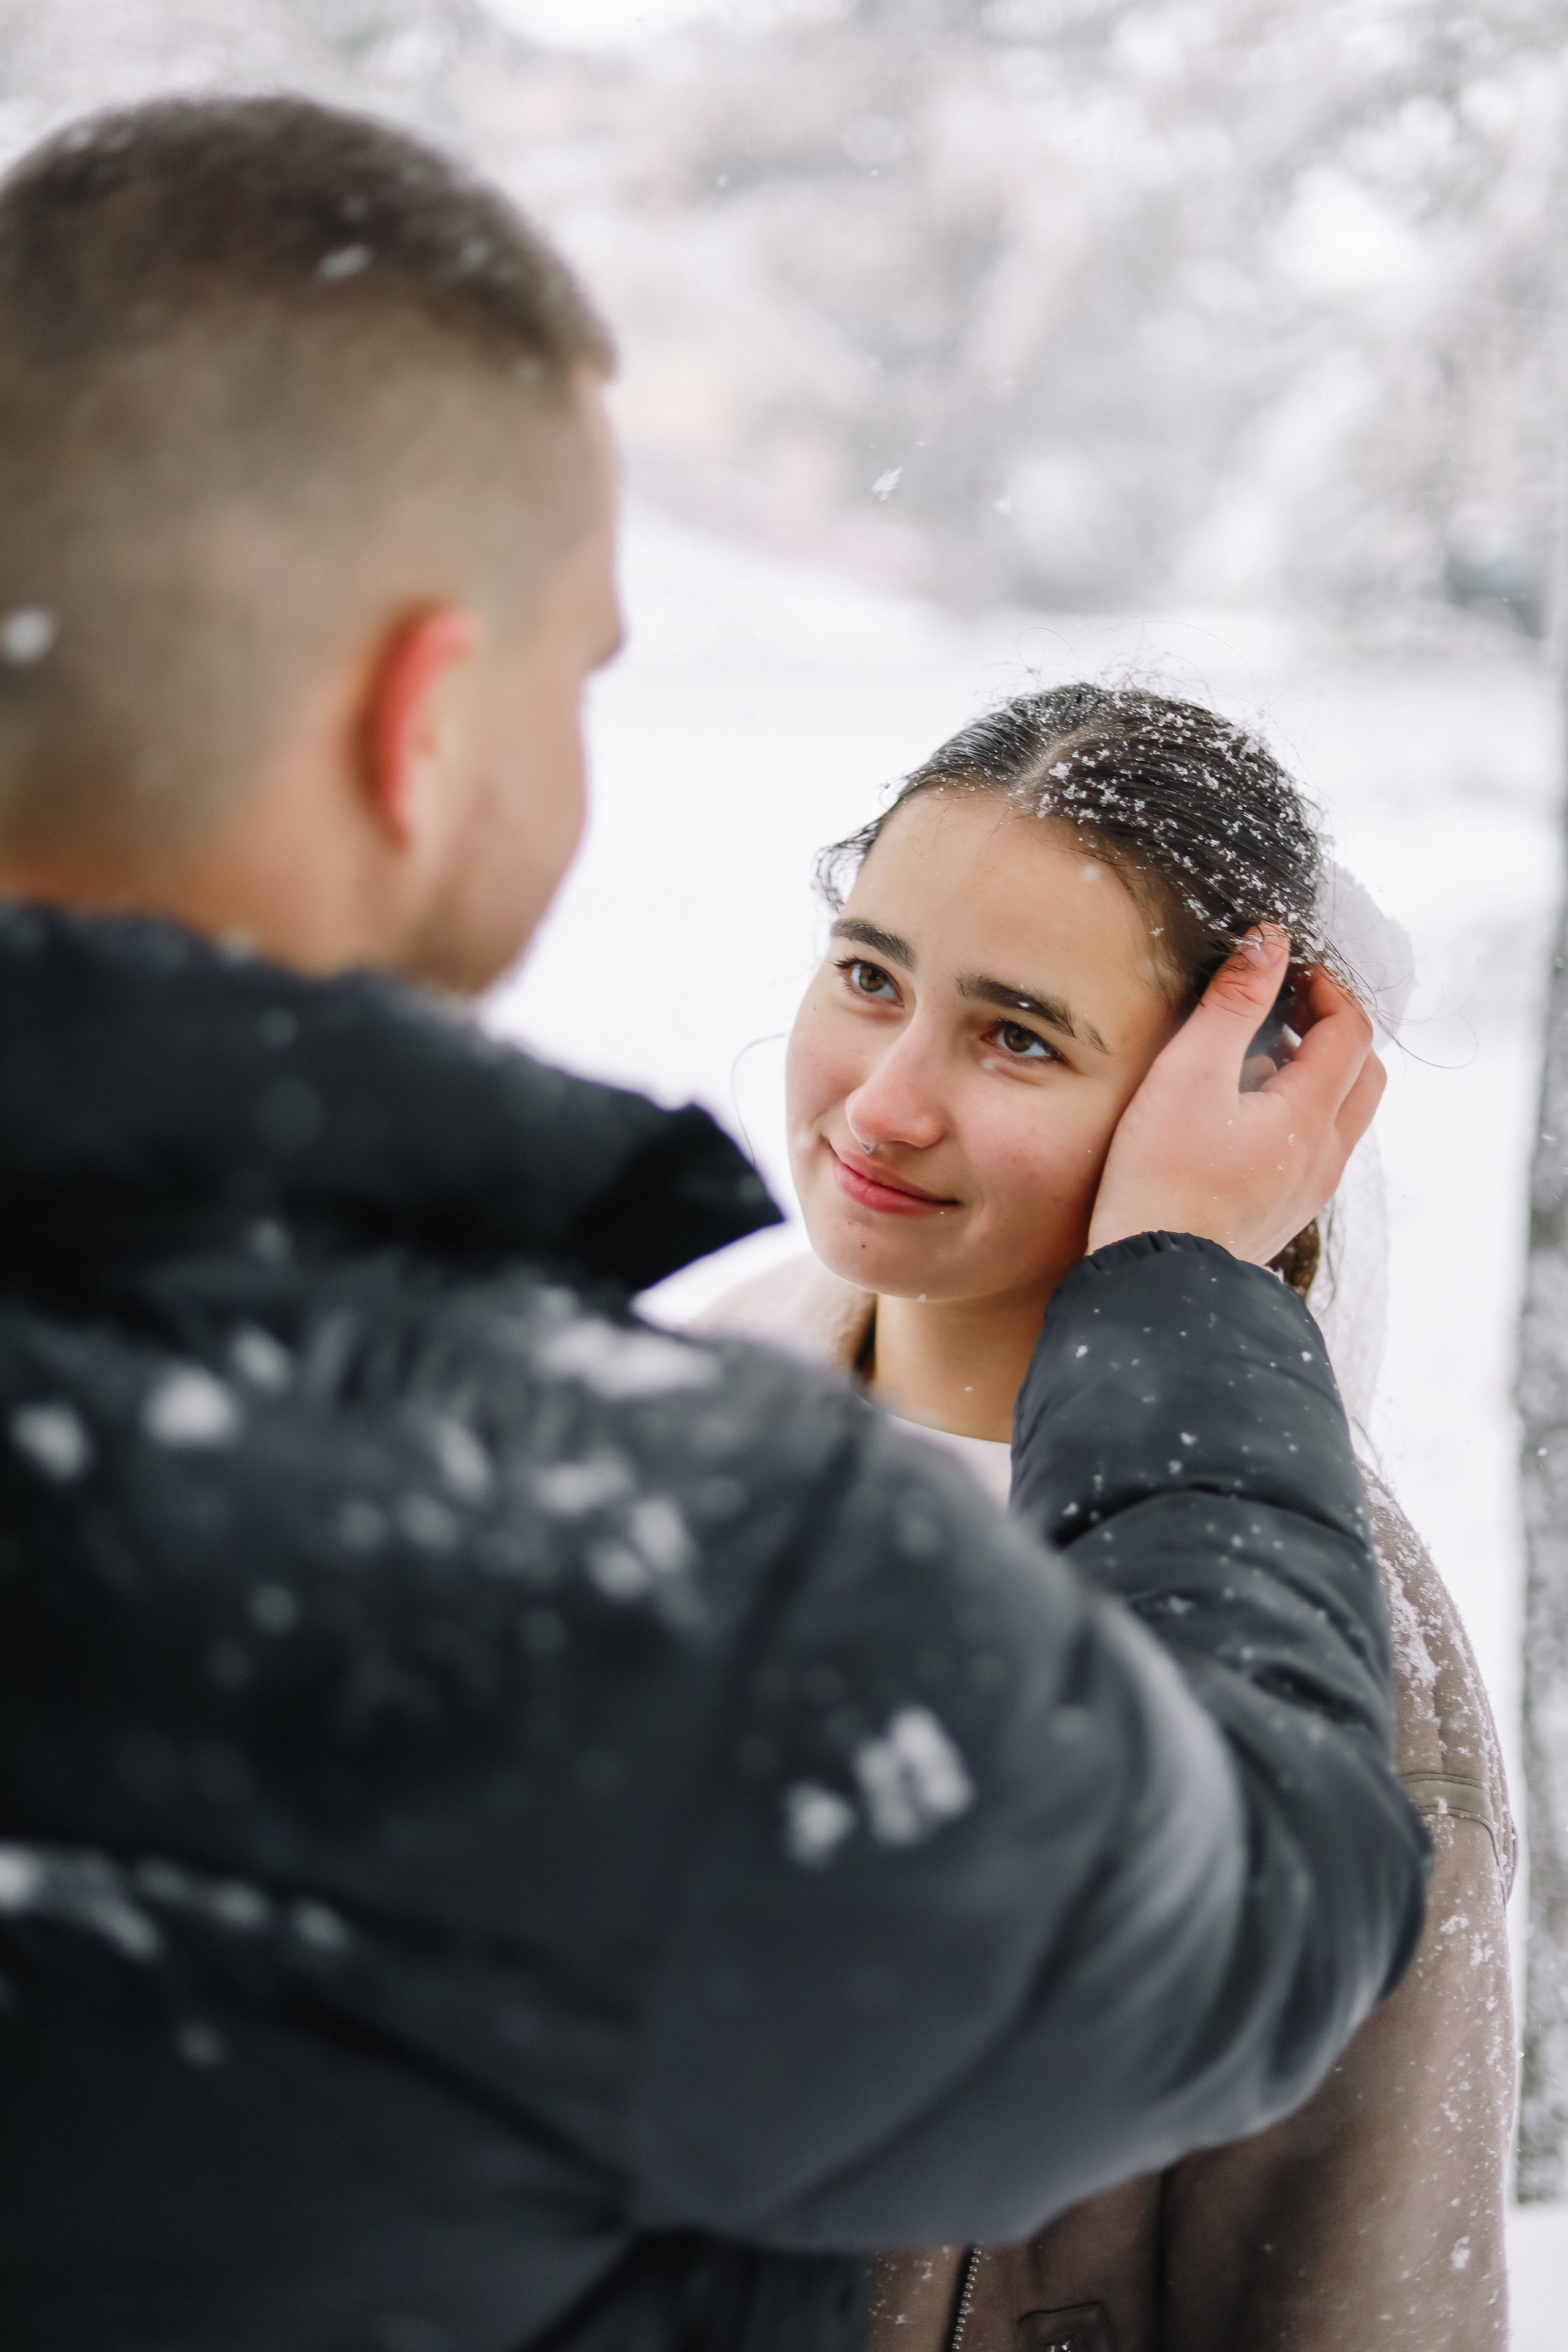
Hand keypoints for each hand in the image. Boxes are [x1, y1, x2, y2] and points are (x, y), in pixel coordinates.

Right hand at [1087, 926, 1383, 1263]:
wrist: (1155, 1280)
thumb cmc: (1162, 1177)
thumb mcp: (1188, 1072)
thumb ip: (1232, 1002)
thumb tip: (1269, 942)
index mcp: (1310, 1114)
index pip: (1351, 1031)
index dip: (1327, 989)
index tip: (1288, 969)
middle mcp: (1325, 1154)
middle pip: (1363, 1073)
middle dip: (1334, 1028)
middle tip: (1285, 1007)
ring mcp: (1309, 1190)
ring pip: (1342, 1114)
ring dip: (1315, 1073)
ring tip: (1255, 1058)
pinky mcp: (1284, 1214)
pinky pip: (1315, 1149)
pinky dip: (1297, 1114)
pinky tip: (1240, 1116)